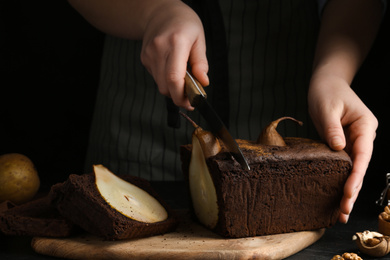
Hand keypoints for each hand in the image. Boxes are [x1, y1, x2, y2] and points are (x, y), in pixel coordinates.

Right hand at [140, 0, 208, 109]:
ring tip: (184, 83)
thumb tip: (203, 83)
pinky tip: (173, 70)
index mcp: (176, 42)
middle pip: (165, 86)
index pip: (174, 78)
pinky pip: (156, 78)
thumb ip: (201, 63)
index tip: (192, 103)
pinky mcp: (144, 59)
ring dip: (173, 90)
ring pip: (160, 85)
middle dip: (179, 97)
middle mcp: (159, 49)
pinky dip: (166, 81)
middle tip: (191, 98)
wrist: (160, 12)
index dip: (182, 96)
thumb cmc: (184, 23)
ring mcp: (149, 55)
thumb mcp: (199, 39)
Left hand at [308, 73, 377, 222]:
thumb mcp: (326, 108)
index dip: (356, 176)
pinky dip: (339, 179)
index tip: (348, 194)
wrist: (326, 82)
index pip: (362, 155)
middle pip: (360, 167)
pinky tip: (335, 194)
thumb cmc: (326, 91)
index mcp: (365, 126)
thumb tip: (338, 149)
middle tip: (344, 212)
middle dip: (352, 190)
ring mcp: (354, 141)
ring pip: (353, 168)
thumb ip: (332, 129)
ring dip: (347, 189)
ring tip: (340, 211)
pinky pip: (343, 164)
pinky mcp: (343, 143)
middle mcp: (363, 136)